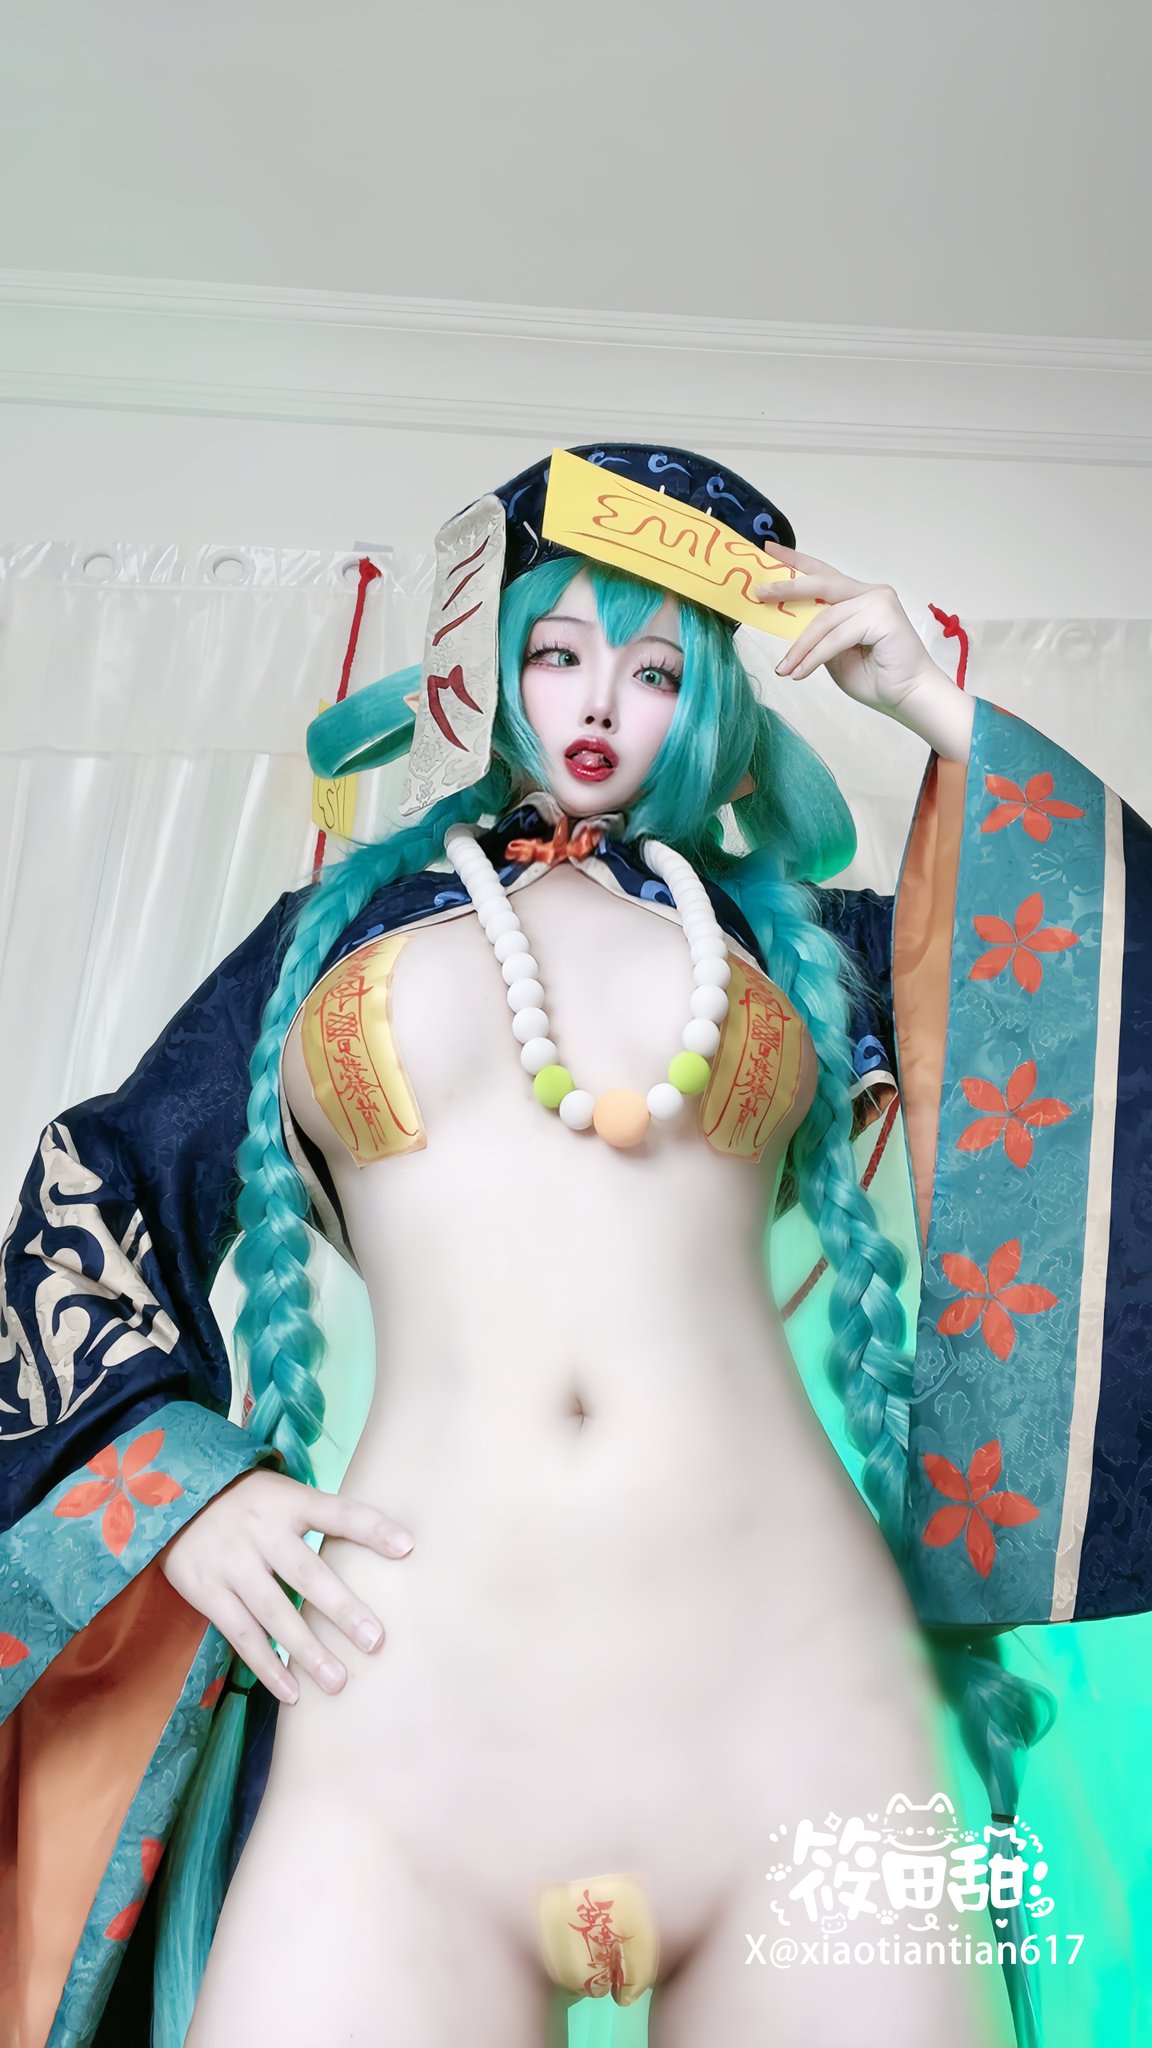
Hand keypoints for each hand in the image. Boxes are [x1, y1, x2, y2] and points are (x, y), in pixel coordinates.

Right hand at [158, 1466, 414, 1704]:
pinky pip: (240, 1634)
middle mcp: (261, 1531)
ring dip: (307, 1650)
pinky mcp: (205, 1591)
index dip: (372, 1527)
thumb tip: (378, 1542)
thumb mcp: (280, 1493)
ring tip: (339, 1682)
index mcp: (287, 1502)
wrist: (171, 1500)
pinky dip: (266, 1664)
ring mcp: (231, 1563)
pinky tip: (292, 1690)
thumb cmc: (245, 1502)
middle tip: (376, 1641)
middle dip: (342, 1609)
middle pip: (307, 1573)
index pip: (337, 1512)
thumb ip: (317, 1517)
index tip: (408, 1547)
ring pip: (274, 1612)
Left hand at [755, 543, 946, 716]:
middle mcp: (869, 593)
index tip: (769, 550)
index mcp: (858, 598)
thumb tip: (791, 626)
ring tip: (784, 669)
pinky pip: (836, 636)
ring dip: (800, 647)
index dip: (796, 562)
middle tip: (759, 592)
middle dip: (787, 587)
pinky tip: (800, 672)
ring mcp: (878, 601)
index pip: (823, 575)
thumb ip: (820, 636)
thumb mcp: (836, 654)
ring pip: (825, 619)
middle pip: (821, 583)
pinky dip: (815, 656)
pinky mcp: (882, 615)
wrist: (908, 698)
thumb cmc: (877, 678)